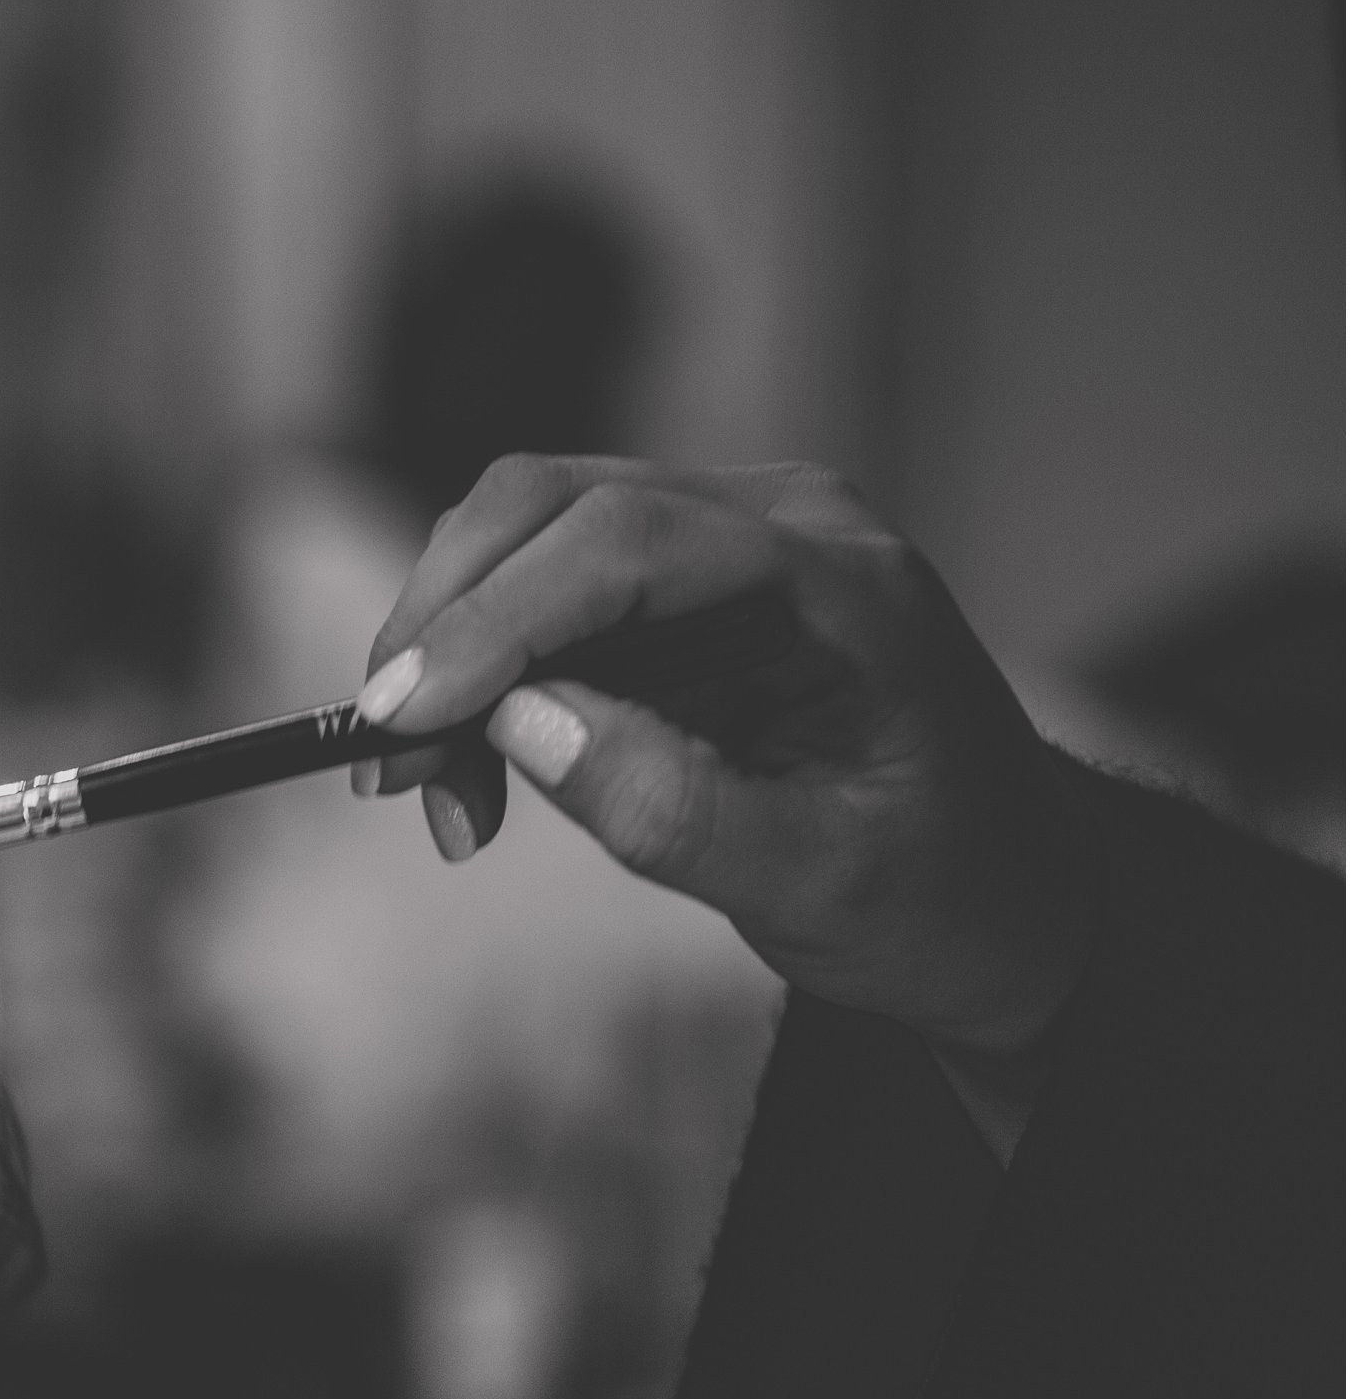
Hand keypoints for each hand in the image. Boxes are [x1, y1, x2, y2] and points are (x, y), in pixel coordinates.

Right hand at [352, 455, 1097, 1063]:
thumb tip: (519, 726)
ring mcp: (729, 536)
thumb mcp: (819, 887)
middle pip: (551, 503)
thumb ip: (675, 809)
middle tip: (390, 767)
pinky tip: (473, 769)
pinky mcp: (682, 577)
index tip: (403, 715)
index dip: (496, 619)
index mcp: (842, 584)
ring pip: (524, 532)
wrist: (1008, 894)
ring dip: (447, 650)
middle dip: (443, 626)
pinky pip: (541, 583)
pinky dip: (480, 668)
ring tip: (434, 796)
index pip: (628, 542)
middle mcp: (781, 523)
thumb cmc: (937, 895)